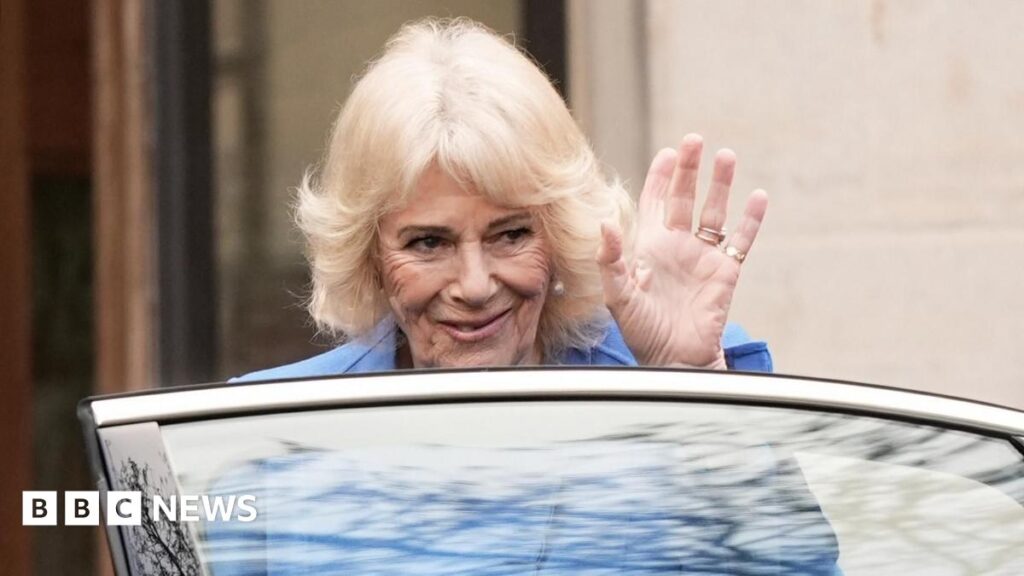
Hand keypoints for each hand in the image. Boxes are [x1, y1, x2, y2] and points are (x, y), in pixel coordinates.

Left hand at [596, 134, 766, 367]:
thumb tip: (604, 224)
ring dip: (720, 184)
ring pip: (714, 212)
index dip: (659, 178)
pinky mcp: (726, 272)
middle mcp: (677, 246)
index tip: (666, 153)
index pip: (654, 203)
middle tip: (694, 141)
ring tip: (726, 155)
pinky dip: (751, 219)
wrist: (674, 360)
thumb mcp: (617, 296)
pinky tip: (758, 196)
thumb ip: (610, 260)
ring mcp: (703, 257)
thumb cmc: (642, 332)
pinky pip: (741, 240)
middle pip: (684, 198)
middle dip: (688, 169)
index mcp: (649, 247)